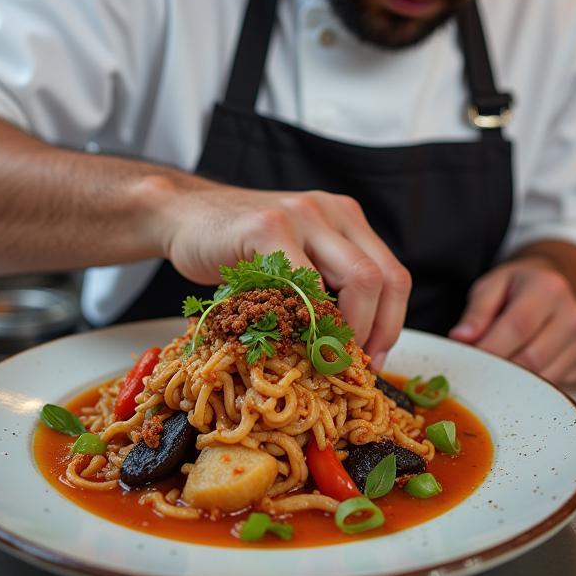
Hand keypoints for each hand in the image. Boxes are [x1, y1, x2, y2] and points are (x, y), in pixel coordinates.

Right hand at [153, 175, 410, 367]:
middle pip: (381, 278)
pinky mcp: (267, 227)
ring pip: (357, 278)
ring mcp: (302, 214)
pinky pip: (304, 282)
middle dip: (374, 332)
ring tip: (323, 356)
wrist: (183, 215)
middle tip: (349, 364)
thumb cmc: (238, 248)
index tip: (371, 360)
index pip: (393, 275)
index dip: (390, 325)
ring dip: (346, 330)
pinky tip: (287, 336)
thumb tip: (355, 351)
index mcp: (345, 218)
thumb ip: (325, 285)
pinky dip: (304, 318)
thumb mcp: (293, 257)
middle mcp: (331, 211)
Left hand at [448, 258, 575, 384]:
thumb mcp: (492, 284)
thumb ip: (477, 311)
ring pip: (545, 378)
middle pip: (533, 358)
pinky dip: (533, 387)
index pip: (518, 327)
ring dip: (515, 383)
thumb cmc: (519, 285)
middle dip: (500, 370)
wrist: (552, 283)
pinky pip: (556, 385)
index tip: (470, 361)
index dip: (491, 348)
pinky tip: (519, 373)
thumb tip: (462, 337)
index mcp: (547, 288)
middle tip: (478, 372)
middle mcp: (571, 315)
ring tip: (495, 372)